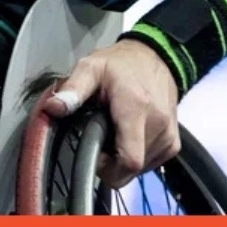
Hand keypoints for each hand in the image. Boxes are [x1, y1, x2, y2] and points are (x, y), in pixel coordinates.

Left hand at [46, 38, 179, 188]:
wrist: (157, 56)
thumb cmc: (121, 64)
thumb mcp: (91, 68)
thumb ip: (73, 89)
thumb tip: (53, 108)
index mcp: (136, 108)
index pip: (128, 161)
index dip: (107, 168)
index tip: (94, 152)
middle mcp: (158, 125)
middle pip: (131, 169)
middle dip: (111, 163)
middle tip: (100, 138)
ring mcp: (169, 136)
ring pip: (140, 170)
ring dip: (123, 159)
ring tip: (114, 133)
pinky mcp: (174, 143)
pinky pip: (151, 164)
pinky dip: (137, 157)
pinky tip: (129, 136)